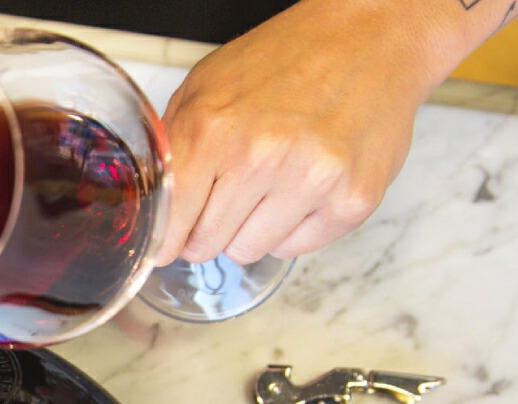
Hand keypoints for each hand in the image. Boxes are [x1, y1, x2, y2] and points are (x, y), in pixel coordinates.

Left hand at [157, 0, 431, 265]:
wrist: (367, 38)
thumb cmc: (284, 60)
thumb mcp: (205, 87)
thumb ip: (174, 147)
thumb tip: (151, 206)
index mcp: (213, 129)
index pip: (170, 221)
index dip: (166, 238)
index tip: (169, 242)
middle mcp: (261, 157)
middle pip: (206, 244)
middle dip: (207, 228)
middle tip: (227, 196)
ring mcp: (311, 180)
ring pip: (248, 252)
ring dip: (250, 229)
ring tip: (269, 184)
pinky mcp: (352, 200)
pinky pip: (295, 249)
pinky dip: (292, 228)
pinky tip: (301, 187)